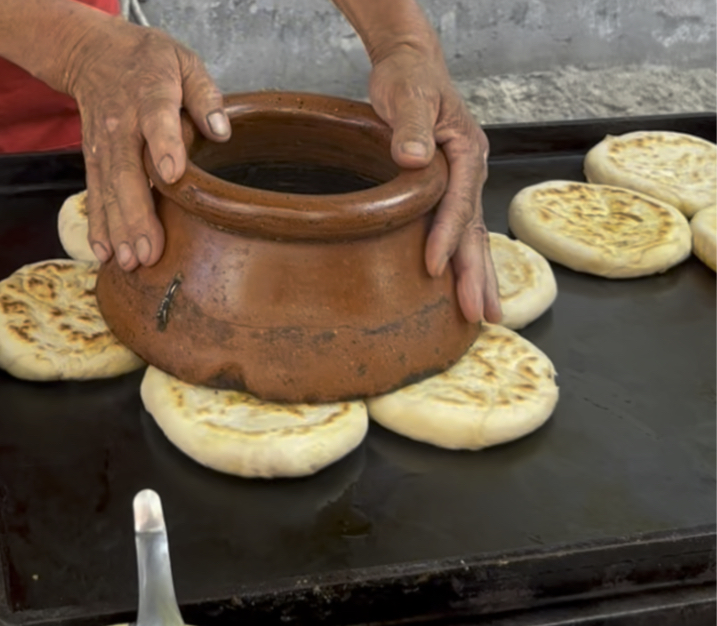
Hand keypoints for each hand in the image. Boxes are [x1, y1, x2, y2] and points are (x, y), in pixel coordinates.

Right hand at [63, 18, 230, 270]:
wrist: (93, 54)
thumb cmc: (148, 61)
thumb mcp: (184, 62)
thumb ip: (205, 94)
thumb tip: (222, 129)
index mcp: (150, 95)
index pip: (157, 121)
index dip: (165, 146)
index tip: (172, 174)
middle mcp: (122, 125)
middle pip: (128, 172)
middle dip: (137, 214)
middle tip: (151, 251)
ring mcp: (104, 147)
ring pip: (109, 191)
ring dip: (118, 229)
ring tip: (131, 262)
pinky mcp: (93, 161)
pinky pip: (94, 196)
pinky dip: (98, 226)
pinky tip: (105, 253)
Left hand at [367, 45, 500, 323]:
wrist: (412, 66)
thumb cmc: (408, 78)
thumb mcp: (407, 94)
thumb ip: (410, 124)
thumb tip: (412, 157)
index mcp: (467, 151)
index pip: (457, 203)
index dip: (445, 237)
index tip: (433, 269)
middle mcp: (472, 170)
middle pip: (476, 229)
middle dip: (477, 274)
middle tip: (480, 315)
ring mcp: (464, 182)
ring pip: (474, 236)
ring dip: (479, 276)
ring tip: (485, 314)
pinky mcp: (450, 189)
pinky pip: (462, 229)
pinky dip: (466, 259)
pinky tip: (466, 285)